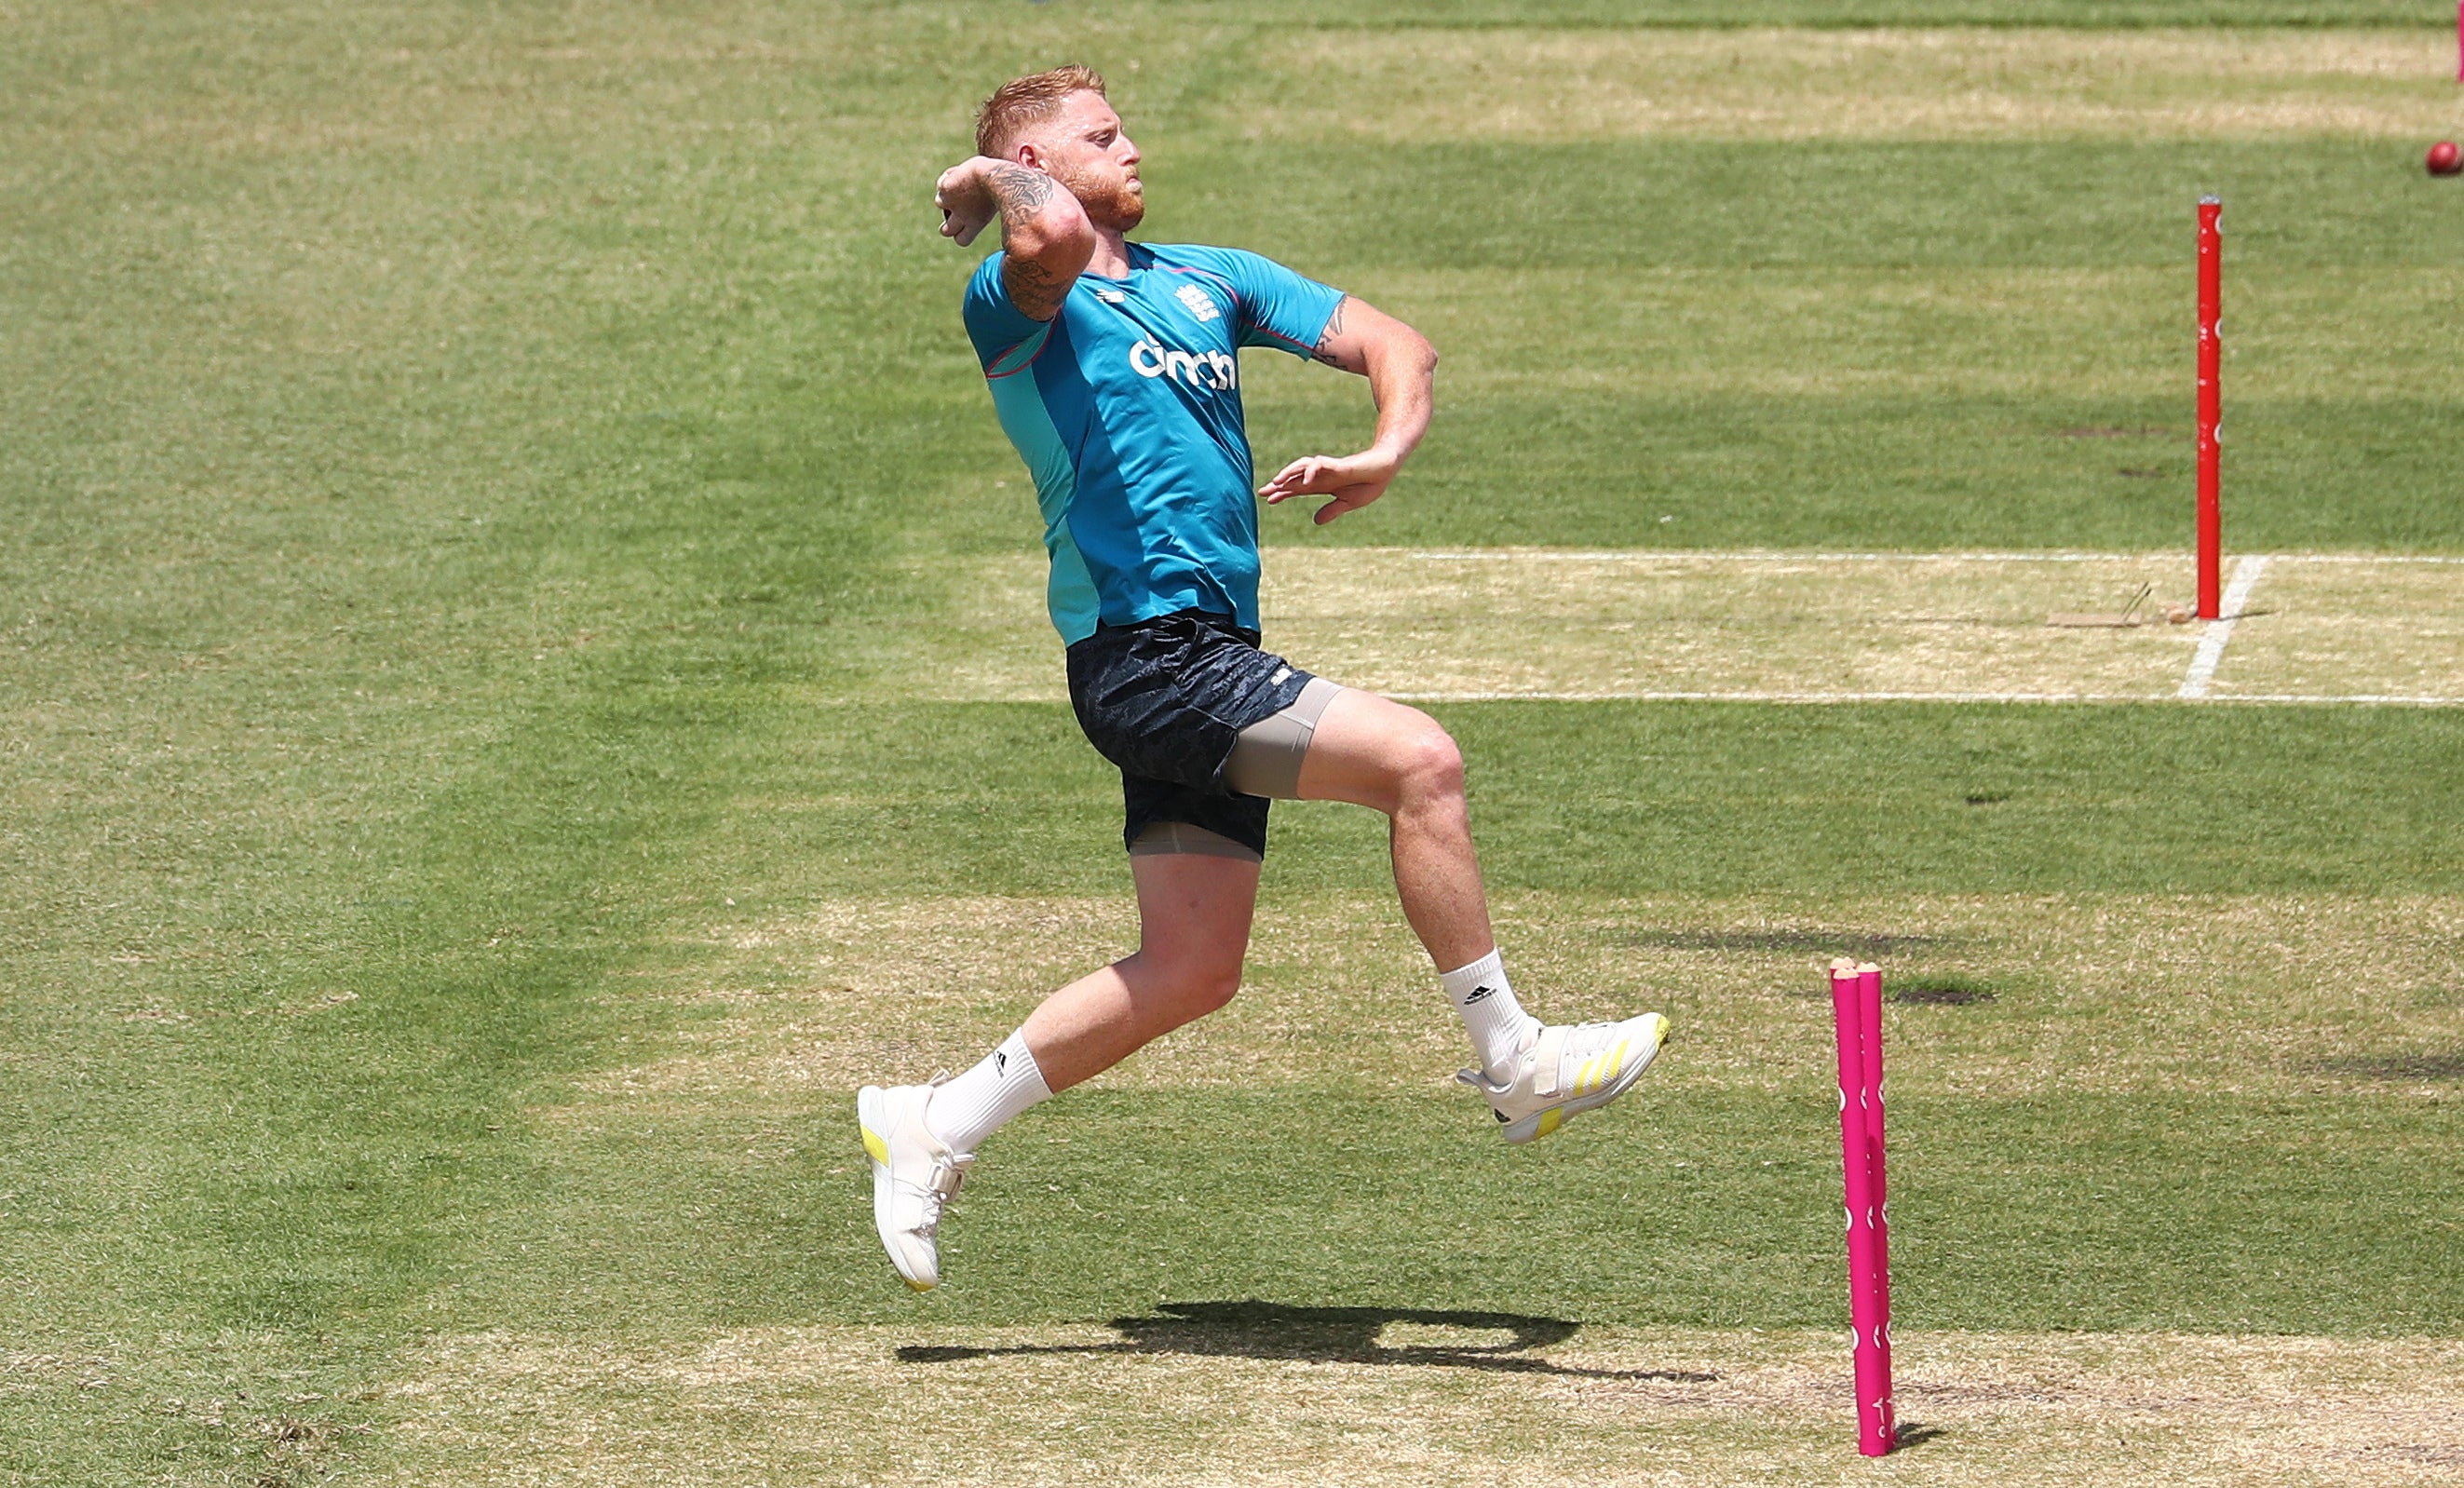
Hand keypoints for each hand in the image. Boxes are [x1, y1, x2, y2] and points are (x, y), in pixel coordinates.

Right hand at [934, 158, 1001, 246]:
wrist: (997, 176)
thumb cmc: (1006, 186)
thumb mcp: (1002, 201)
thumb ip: (995, 207)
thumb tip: (1007, 210)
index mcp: (976, 223)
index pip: (961, 240)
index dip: (961, 233)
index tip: (966, 224)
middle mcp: (961, 217)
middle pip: (945, 231)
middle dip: (947, 224)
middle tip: (957, 210)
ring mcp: (951, 203)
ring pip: (940, 202)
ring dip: (947, 194)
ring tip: (962, 183)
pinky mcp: (945, 189)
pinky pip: (942, 184)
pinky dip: (949, 177)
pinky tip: (960, 172)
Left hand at [1257, 448, 1402, 524]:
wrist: (1387, 468)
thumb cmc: (1369, 482)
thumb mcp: (1348, 502)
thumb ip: (1331, 510)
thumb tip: (1315, 521)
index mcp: (1324, 485)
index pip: (1298, 489)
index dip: (1283, 493)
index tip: (1268, 500)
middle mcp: (1323, 476)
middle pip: (1295, 478)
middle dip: (1279, 484)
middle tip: (1262, 491)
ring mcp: (1330, 469)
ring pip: (1303, 467)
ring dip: (1289, 473)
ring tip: (1276, 482)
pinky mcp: (1340, 465)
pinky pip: (1321, 465)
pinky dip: (1312, 471)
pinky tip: (1305, 480)